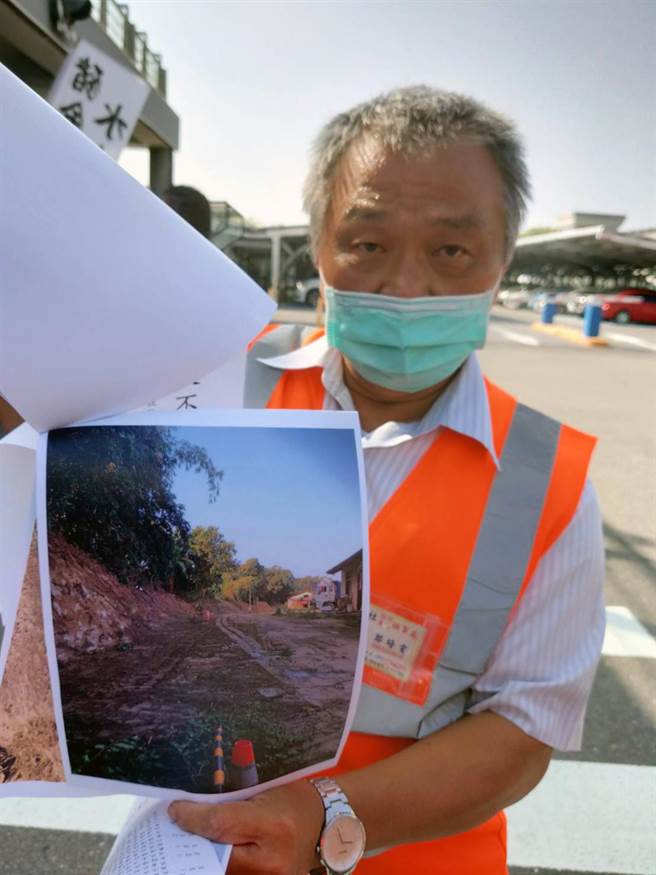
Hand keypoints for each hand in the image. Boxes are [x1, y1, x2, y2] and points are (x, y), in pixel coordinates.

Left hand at [169, 780, 324, 874]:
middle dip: (194, 846)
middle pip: (217, 858)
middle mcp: (273, 862)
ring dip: (205, 861)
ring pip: (224, 872)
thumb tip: (190, 812)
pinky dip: (222, 867)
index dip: (192, 818)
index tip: (175, 810)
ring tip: (190, 846)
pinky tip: (210, 858)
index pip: (220, 824)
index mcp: (274, 826)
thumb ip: (229, 806)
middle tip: (176, 834)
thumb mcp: (262, 794)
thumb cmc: (292, 801)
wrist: (325, 823)